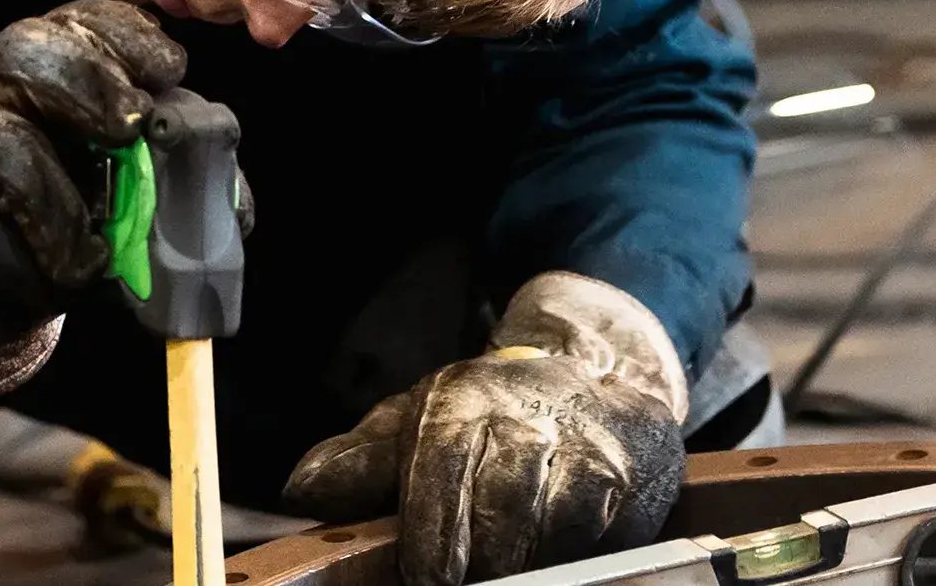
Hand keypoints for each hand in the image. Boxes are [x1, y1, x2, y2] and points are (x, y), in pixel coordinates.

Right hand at [0, 0, 185, 394]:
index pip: (81, 22)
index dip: (125, 36)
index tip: (170, 70)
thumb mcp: (124, 192)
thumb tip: (234, 211)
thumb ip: (176, 187)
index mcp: (50, 69)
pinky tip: (49, 283)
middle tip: (129, 128)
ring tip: (94, 259)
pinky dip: (25, 268)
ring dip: (63, 212)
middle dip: (86, 84)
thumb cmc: (60, 223)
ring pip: (3, 147)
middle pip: (22, 49)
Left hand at [284, 273, 687, 585]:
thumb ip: (362, 461)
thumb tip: (301, 491)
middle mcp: (525, 417)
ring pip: (549, 528)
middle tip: (459, 582)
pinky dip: (574, 556)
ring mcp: (585, 444)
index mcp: (460, 404)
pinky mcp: (634, 474)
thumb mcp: (417, 421)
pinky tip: (552, 559)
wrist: (594, 370)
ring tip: (504, 572)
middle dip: (473, 567)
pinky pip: (601, 533)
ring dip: (523, 563)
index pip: (438, 476)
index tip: (421, 581)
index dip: (428, 546)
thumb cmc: (490, 412)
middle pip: (495, 512)